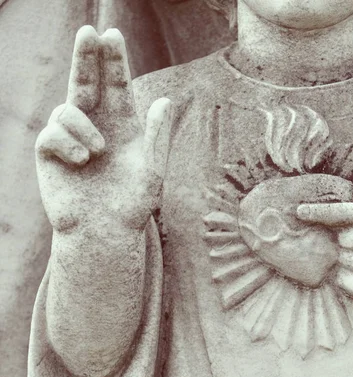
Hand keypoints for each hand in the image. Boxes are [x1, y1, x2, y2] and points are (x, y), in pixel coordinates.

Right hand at [36, 26, 172, 233]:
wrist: (105, 232)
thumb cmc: (132, 204)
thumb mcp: (151, 169)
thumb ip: (156, 136)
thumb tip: (164, 100)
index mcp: (123, 125)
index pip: (117, 85)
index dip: (114, 61)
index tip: (111, 34)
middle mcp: (96, 125)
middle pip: (87, 82)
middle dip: (87, 56)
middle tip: (88, 31)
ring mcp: (71, 138)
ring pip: (67, 108)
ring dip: (83, 125)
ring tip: (98, 152)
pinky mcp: (50, 153)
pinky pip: (51, 132)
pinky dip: (67, 142)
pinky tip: (81, 161)